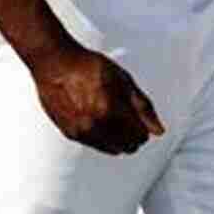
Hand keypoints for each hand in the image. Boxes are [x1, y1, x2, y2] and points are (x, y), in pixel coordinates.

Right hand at [29, 44, 163, 154]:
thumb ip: (143, 108)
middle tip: (129, 121)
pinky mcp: (69, 133)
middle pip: (126, 146)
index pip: (139, 136)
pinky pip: (94, 145)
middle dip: (132, 137)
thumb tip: (158, 131)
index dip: (144, 129)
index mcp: (111, 110)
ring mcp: (81, 131)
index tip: (141, 122)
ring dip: (117, 139)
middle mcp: (95, 125)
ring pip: (110, 149)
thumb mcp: (124, 81)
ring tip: (112, 118)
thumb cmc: (88, 67)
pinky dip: (101, 137)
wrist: (56, 65)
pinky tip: (97, 119)